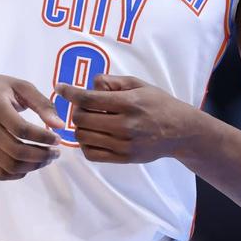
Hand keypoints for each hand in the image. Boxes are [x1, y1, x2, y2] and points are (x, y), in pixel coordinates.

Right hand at [0, 74, 65, 180]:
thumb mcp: (22, 87)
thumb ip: (42, 105)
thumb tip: (60, 126)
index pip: (21, 130)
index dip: (43, 137)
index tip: (58, 139)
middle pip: (16, 151)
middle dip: (42, 155)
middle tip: (56, 152)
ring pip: (9, 166)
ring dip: (33, 166)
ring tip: (46, 158)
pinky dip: (18, 174)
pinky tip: (30, 164)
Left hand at [55, 75, 198, 163]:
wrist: (180, 131)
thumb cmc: (159, 104)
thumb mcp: (140, 85)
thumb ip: (113, 82)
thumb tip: (90, 83)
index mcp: (129, 103)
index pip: (89, 99)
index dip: (70, 92)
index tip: (60, 87)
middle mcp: (126, 125)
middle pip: (82, 119)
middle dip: (76, 110)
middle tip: (82, 106)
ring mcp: (124, 144)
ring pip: (83, 137)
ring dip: (80, 127)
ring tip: (88, 121)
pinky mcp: (124, 158)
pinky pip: (92, 154)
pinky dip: (85, 144)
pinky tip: (92, 135)